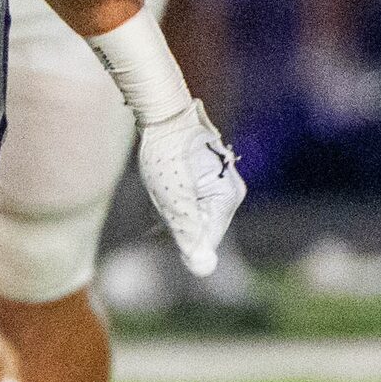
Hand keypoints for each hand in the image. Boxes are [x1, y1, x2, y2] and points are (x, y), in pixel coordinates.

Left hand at [135, 99, 245, 276]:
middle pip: (199, 226)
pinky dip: (171, 206)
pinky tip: (155, 203)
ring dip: (170, 215)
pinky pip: (189, 202)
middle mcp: (227, 190)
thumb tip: (203, 270)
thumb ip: (188, 232)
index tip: (156, 233)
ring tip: (154, 198)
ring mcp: (216, 182)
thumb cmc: (164, 154)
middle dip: (175, 227)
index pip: (206, 239)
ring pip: (191, 215)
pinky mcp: (202, 175)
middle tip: (153, 212)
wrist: (159, 112)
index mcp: (226, 197)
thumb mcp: (172, 198)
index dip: (181, 243)